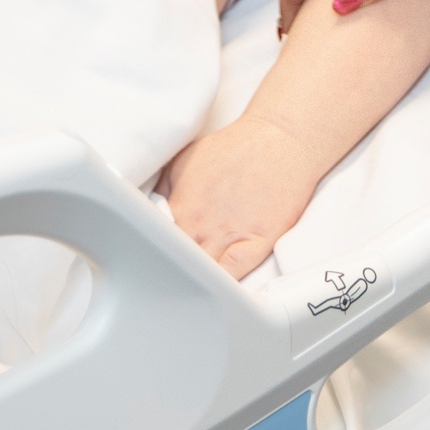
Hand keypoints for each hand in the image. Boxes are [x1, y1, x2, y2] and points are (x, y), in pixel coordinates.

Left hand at [160, 114, 322, 278]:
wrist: (279, 140)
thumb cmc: (236, 147)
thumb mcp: (185, 159)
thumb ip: (164, 188)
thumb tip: (150, 208)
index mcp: (182, 207)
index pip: (157, 244)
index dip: (152, 253)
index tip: (151, 259)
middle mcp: (204, 225)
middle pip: (178, 263)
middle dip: (171, 271)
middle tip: (167, 278)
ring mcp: (232, 235)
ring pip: (205, 273)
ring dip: (195, 281)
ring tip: (188, 289)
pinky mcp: (260, 241)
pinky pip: (235, 274)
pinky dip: (223, 284)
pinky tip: (217, 289)